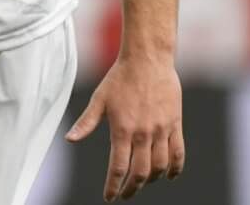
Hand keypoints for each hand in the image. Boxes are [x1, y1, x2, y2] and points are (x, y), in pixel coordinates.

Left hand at [65, 52, 184, 200]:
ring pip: (160, 167)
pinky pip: (178, 153)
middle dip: (132, 188)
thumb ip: (87, 122)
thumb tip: (70, 139)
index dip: (114, 186)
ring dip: (152, 180)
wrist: (148, 59)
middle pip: (140, 173)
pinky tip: (168, 175)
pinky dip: (175, 169)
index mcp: (122, 129)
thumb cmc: (120, 77)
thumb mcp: (99, 99)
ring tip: (143, 182)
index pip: (118, 168)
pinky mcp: (175, 124)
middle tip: (125, 194)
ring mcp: (161, 129)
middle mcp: (143, 133)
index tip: (110, 197)